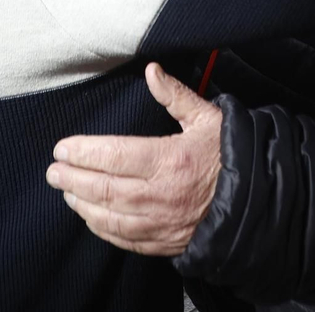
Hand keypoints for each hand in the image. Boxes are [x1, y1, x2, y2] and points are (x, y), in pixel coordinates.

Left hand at [46, 63, 222, 256]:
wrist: (261, 200)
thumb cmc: (233, 156)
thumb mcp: (208, 119)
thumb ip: (175, 96)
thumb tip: (151, 71)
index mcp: (170, 160)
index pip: (114, 155)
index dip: (83, 152)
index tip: (62, 148)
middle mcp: (161, 195)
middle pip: (104, 188)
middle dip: (73, 179)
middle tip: (53, 172)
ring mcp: (162, 223)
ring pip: (110, 217)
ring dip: (83, 204)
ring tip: (66, 192)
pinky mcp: (166, 242)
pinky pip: (125, 239)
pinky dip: (102, 228)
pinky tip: (91, 217)